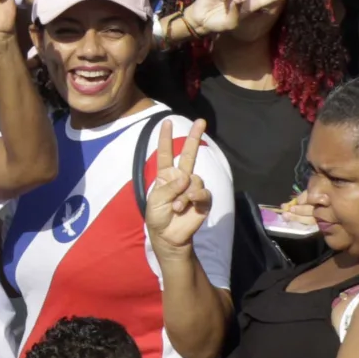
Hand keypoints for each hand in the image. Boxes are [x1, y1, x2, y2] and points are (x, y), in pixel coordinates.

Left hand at [142, 118, 213, 255]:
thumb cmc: (158, 216)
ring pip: (195, 180)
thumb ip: (168, 188)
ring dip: (185, 194)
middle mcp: (181, 178)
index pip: (165, 154)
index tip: (166, 122)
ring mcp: (193, 188)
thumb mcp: (155, 201)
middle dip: (195, 137)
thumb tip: (186, 177)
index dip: (165, 138)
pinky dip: (196, 197)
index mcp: (166, 176)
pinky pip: (203, 192)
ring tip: (176, 207)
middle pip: (189, 155)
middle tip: (201, 121)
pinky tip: (189, 203)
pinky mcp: (203, 200)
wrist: (168, 236)